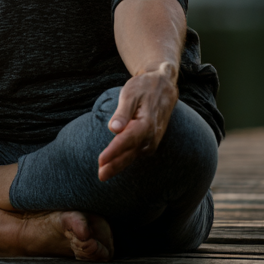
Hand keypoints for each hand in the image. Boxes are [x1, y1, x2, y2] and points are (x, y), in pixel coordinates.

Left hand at [97, 63, 177, 181]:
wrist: (163, 87)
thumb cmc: (143, 88)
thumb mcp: (130, 94)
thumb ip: (122, 113)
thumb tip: (113, 130)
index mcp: (146, 124)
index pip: (125, 141)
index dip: (113, 152)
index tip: (100, 161)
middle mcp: (150, 136)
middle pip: (129, 154)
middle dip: (114, 166)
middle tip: (100, 176)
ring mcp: (152, 140)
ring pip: (132, 155)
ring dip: (119, 165)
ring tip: (104, 174)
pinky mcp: (150, 141)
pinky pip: (136, 153)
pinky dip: (125, 159)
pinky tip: (115, 164)